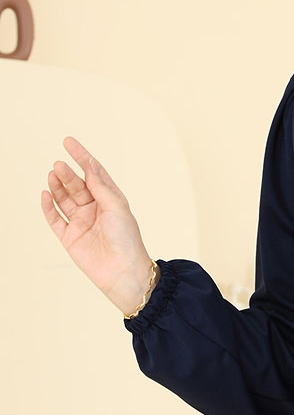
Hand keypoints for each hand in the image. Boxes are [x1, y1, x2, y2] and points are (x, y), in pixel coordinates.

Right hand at [41, 136, 155, 313]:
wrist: (123, 272)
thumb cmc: (127, 240)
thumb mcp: (117, 207)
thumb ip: (101, 186)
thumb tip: (89, 165)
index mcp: (110, 200)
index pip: (93, 173)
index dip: (82, 157)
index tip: (69, 142)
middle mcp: (95, 209)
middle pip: (77, 185)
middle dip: (67, 174)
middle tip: (58, 165)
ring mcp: (81, 223)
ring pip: (64, 199)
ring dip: (58, 187)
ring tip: (52, 175)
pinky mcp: (70, 237)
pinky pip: (55, 218)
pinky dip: (48, 206)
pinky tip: (45, 194)